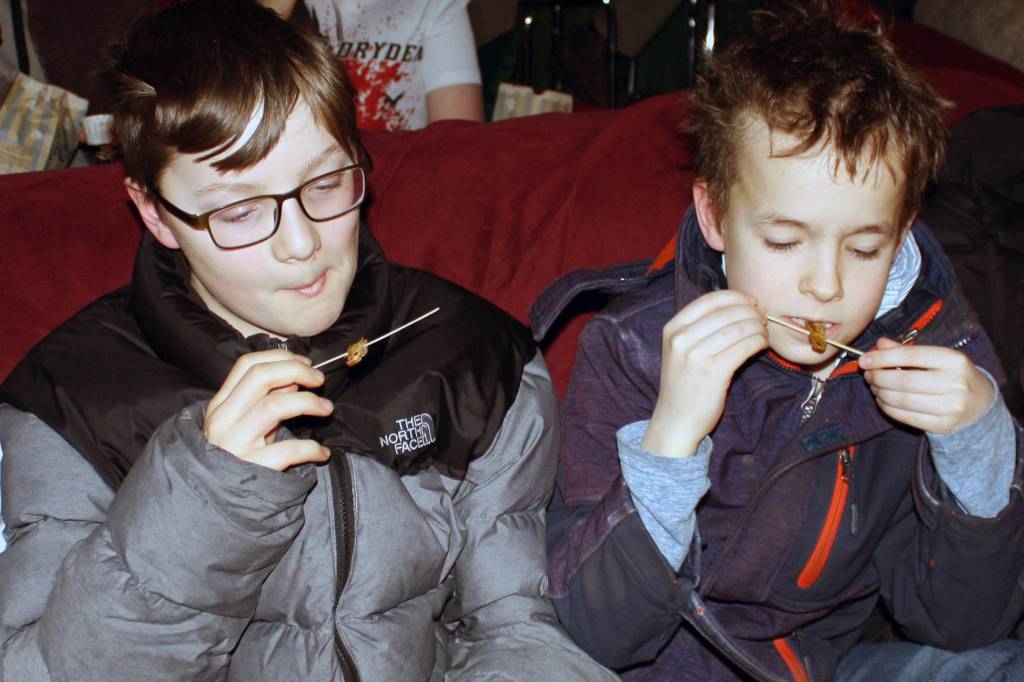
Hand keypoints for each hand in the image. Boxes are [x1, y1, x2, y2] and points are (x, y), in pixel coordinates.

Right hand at [205, 350, 333, 470]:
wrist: (216, 508)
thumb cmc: (237, 461)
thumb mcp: (246, 427)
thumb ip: (267, 401)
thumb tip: (294, 379)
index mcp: (219, 406)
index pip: (246, 365)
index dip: (281, 358)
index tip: (306, 363)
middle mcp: (223, 421)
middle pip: (260, 377)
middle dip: (296, 371)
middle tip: (319, 380)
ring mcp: (235, 445)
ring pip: (273, 405)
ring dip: (307, 401)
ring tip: (326, 409)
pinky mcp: (252, 469)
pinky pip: (288, 450)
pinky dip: (311, 448)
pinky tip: (322, 453)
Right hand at [643, 290, 767, 456]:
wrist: (676, 419)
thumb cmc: (684, 383)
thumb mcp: (680, 350)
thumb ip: (700, 328)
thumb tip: (738, 305)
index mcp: (672, 329)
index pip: (708, 300)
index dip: (734, 297)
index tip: (750, 301)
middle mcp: (682, 339)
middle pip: (726, 313)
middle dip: (750, 312)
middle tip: (762, 318)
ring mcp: (696, 356)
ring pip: (738, 328)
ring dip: (758, 327)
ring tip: (763, 332)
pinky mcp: (714, 372)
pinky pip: (745, 347)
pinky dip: (759, 341)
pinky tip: (762, 344)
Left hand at [859, 338, 993, 433]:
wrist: (981, 404)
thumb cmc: (953, 375)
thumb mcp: (937, 358)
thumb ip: (907, 351)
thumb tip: (879, 344)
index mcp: (954, 360)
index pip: (911, 356)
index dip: (883, 358)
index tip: (864, 360)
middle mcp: (955, 383)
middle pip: (904, 381)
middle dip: (879, 377)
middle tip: (868, 374)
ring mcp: (951, 407)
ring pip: (902, 400)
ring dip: (881, 393)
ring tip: (875, 386)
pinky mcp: (943, 425)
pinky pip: (906, 417)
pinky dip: (888, 408)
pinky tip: (883, 400)